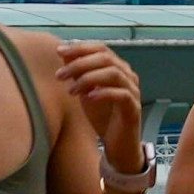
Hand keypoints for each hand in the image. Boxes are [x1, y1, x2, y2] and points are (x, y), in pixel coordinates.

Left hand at [52, 42, 145, 170]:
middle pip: (106, 58)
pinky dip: (104, 93)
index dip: (80, 48)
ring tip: (71, 90)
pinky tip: (88, 98)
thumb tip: (64, 54)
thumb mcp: (85, 92)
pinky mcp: (134, 109)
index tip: (59, 51)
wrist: (117, 146)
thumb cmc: (103, 117)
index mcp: (117, 68)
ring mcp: (133, 91)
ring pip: (114, 73)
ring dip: (88, 78)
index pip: (100, 48)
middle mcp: (128, 76)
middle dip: (79, 63)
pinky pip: (122, 95)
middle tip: (60, 75)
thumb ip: (78, 74)